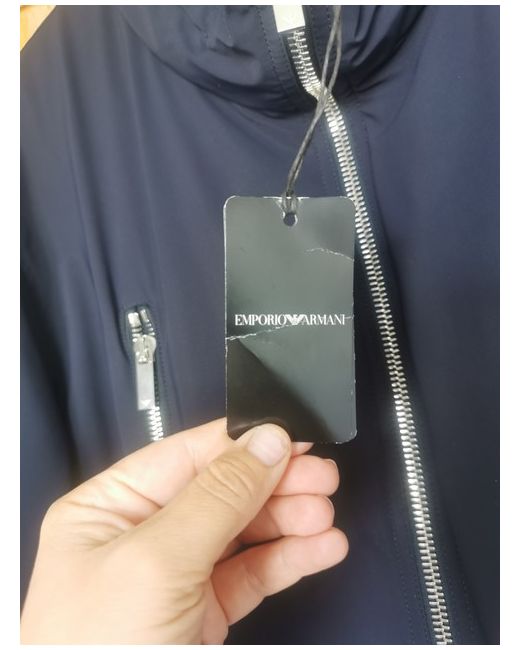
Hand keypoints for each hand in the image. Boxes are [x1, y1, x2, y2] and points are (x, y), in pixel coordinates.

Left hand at [21, 418, 347, 643]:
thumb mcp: (155, 563)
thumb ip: (215, 498)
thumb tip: (262, 443)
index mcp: (109, 508)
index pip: (187, 455)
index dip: (243, 443)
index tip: (290, 437)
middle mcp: (141, 535)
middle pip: (223, 490)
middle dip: (275, 482)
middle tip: (321, 477)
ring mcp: (175, 574)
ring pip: (244, 530)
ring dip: (289, 520)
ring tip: (324, 518)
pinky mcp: (203, 611)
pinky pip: (254, 571)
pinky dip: (289, 559)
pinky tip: (319, 548)